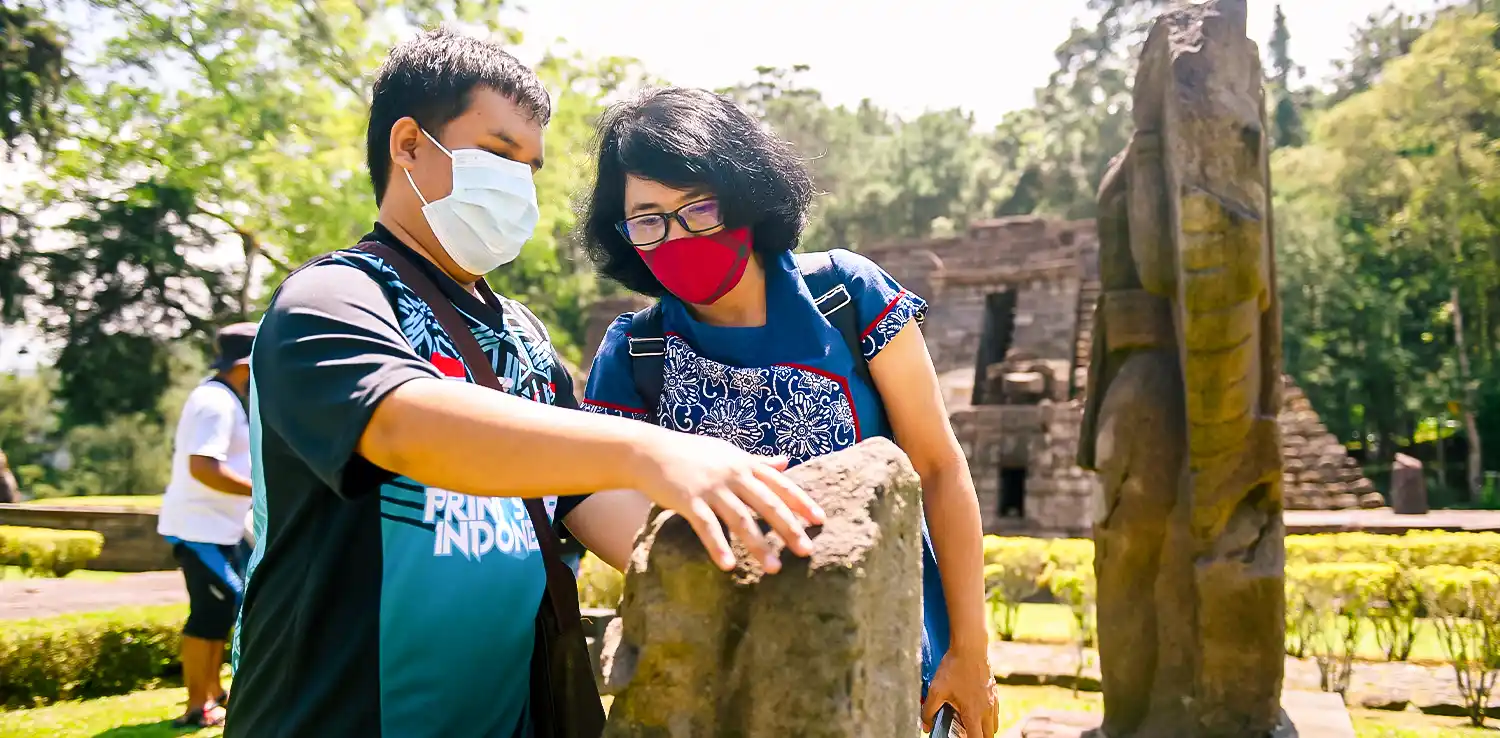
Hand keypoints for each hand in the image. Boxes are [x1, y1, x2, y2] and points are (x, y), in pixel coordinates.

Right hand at [627, 431, 824, 572]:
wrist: (649, 450)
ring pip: (741, 519)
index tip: (820, 520)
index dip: (801, 502)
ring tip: (774, 569)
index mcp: (744, 464)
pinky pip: (707, 526)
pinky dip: (718, 546)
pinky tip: (728, 566)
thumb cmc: (692, 453)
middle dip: (789, 529)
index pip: (781, 484)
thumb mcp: (728, 452)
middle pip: (767, 504)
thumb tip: (787, 462)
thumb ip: (758, 461)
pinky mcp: (688, 500)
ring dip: (759, 545)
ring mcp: (711, 487)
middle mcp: (732, 474)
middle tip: (806, 551)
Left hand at [922, 648, 998, 736]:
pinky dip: (988, 717)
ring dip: (984, 729)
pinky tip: (974, 708)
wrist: (970, 648)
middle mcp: (987, 710)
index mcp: (973, 713)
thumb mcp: (935, 690)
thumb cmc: (953, 669)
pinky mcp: (995, 693)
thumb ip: (928, 711)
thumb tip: (925, 726)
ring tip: (969, 723)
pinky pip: (995, 713)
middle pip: (988, 736)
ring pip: (994, 725)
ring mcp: (993, 702)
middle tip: (964, 733)